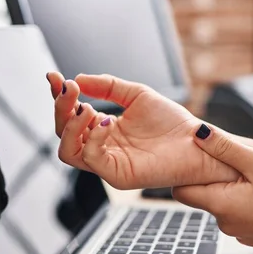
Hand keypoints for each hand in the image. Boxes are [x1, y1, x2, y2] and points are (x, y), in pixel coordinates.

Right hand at [47, 72, 252, 188]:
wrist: (198, 142)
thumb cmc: (173, 123)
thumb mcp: (135, 94)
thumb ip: (106, 86)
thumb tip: (77, 79)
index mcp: (102, 130)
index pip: (69, 117)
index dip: (59, 97)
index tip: (54, 77)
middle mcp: (101, 148)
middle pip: (62, 134)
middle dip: (61, 109)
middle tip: (69, 89)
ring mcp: (108, 164)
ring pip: (68, 151)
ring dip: (71, 126)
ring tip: (86, 107)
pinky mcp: (118, 175)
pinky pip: (92, 159)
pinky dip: (92, 138)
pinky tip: (105, 121)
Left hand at [172, 124, 252, 253]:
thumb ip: (225, 148)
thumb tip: (198, 134)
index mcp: (220, 206)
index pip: (181, 192)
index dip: (186, 173)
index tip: (200, 158)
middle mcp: (225, 224)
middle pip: (205, 196)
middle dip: (217, 178)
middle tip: (242, 163)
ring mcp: (241, 233)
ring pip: (227, 204)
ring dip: (236, 189)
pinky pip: (244, 215)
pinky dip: (250, 202)